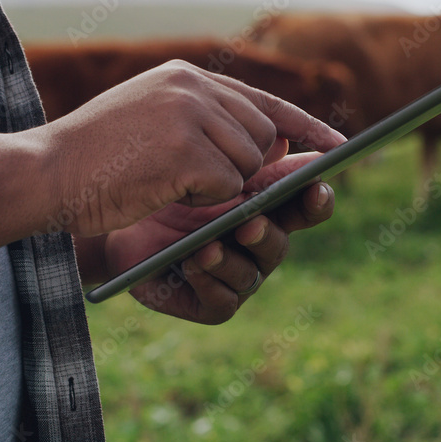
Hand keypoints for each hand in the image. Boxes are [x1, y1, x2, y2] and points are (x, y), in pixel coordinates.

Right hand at [34, 60, 344, 237]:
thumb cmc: (94, 158)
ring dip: (220, 186)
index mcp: (185, 76)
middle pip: (264, 136)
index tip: (339, 147)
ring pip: (249, 163)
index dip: (305, 126)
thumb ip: (207, 124)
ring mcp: (190, 115)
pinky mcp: (186, 150)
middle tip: (211, 185)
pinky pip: (227, 187)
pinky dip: (203, 201)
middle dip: (249, 169)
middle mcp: (193, 86)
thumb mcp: (151, 121)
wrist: (44, 172)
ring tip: (169, 182)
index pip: (263, 100)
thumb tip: (277, 146)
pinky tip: (162, 190)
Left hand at [102, 153, 336, 323]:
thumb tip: (284, 138)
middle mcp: (259, 243)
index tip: (317, 184)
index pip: (305, 204)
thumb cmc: (168, 180)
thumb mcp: (203, 157)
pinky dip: (210, 283)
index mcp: (269, 206)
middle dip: (269, 233)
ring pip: (251, 273)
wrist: (122, 215)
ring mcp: (237, 275)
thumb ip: (243, 149)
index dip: (317, 198)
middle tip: (252, 221)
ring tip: (210, 246)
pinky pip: (222, 301)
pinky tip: (194, 264)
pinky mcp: (211, 303)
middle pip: (280, 242)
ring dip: (233, 260)